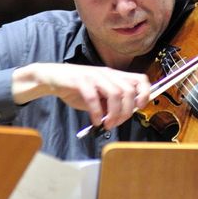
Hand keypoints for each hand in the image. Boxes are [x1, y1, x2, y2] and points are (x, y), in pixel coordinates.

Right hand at [12, 63, 150, 128]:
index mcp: (115, 76)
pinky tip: (95, 121)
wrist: (52, 78)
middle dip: (127, 111)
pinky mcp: (80, 80)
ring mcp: (94, 75)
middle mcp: (107, 74)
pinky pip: (93, 98)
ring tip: (107, 124)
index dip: (145, 93)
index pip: (140, 79)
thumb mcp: (99, 97)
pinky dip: (96, 113)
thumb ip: (111, 104)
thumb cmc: (77, 89)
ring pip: (115, 93)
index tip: (140, 107)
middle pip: (129, 90)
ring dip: (114, 113)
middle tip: (117, 123)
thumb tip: (123, 117)